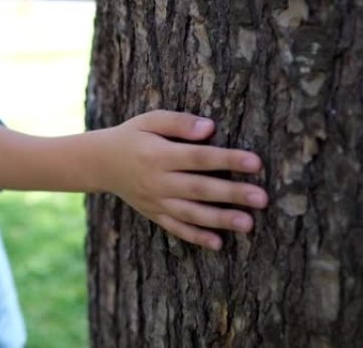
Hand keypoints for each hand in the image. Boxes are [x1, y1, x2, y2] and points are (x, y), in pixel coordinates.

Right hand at [99, 110, 268, 250]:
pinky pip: (176, 228)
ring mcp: (156, 201)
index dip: (227, 160)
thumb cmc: (133, 136)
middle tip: (262, 198)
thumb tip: (210, 128)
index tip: (256, 163)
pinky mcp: (154, 214)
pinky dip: (196, 237)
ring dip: (220, 219)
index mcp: (159, 154)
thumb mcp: (150, 120)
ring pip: (191, 213)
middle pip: (200, 188)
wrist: (100, 163)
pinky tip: (218, 243)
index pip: (199, 157)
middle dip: (232, 194)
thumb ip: (179, 122)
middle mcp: (158, 180)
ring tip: (248, 224)